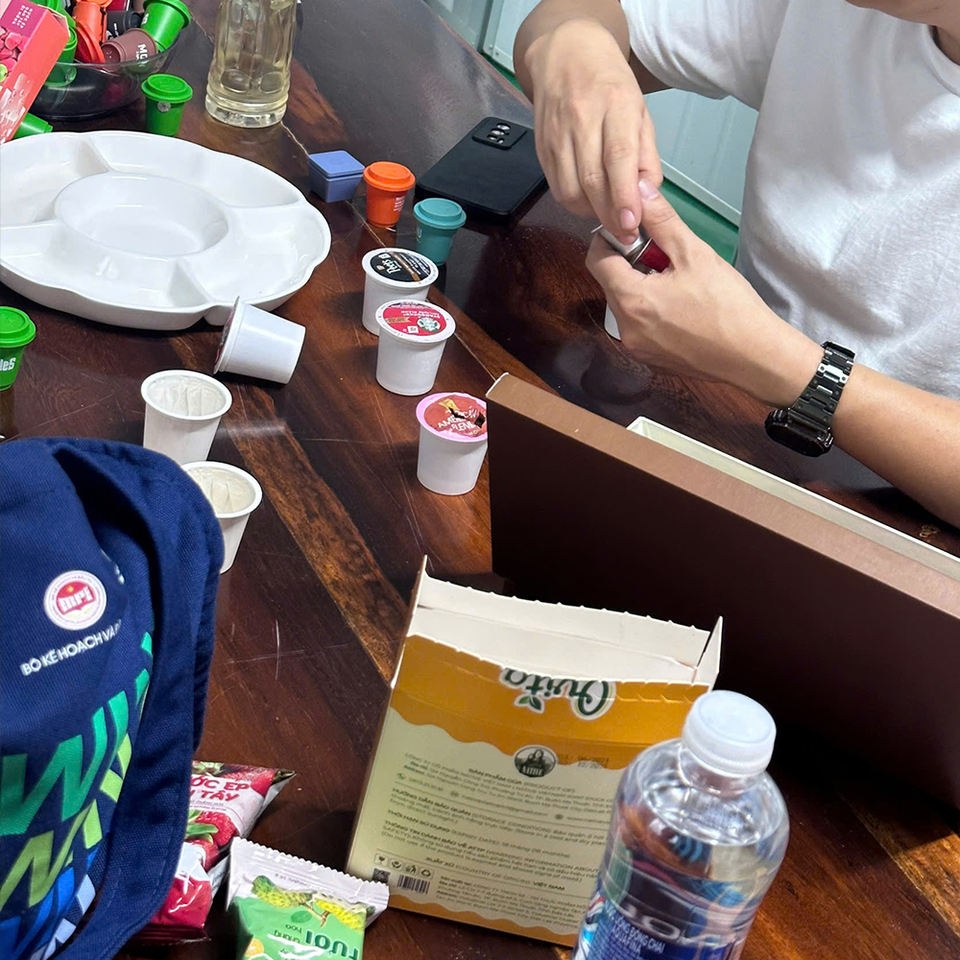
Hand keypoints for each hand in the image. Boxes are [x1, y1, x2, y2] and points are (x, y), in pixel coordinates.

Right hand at [525, 18, 661, 242]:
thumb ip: (646, 157)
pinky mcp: (541, 148)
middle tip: (625, 234)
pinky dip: (575, 203)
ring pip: (571, 191)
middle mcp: (582, 118)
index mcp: (615, 103)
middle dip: (610, 215)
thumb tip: (645, 198)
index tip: (631, 223)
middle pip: (592, 180)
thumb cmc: (610, 85)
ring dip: (591, 212)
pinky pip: (557, 188)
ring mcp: (557, 134)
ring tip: (608, 214)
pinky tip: (589, 200)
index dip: (623, 196)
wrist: (565, 54)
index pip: (618, 157)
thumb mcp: (640, 113)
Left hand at [587, 182, 822, 406]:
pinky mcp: (650, 359)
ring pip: (625, 305)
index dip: (610, 239)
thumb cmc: (728, 305)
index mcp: (631, 301)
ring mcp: (636, 348)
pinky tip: (681, 307)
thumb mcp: (694, 254)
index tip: (635, 232)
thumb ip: (661, 220)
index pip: (596, 260)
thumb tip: (639, 191)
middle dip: (630, 263)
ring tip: (677, 282)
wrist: (754, 357)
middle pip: (610, 283)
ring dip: (641, 287)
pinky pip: (639, 326)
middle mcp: (625, 329)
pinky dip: (651, 310)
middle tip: (666, 256)